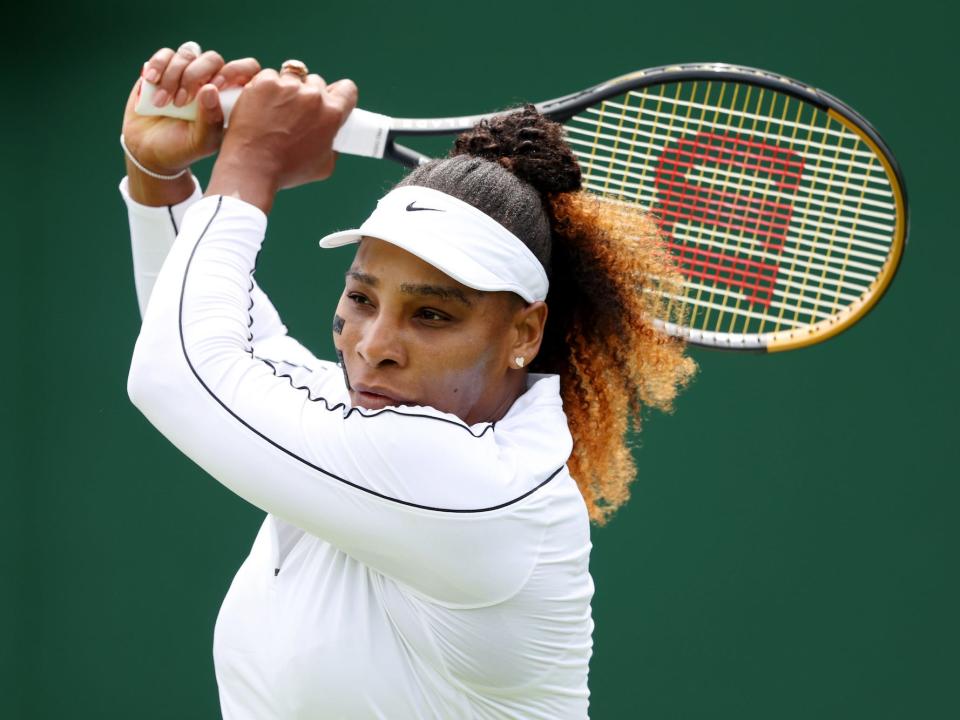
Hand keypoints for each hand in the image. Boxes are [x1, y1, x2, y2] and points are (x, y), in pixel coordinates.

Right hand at [122, 43, 260, 176]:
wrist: (149, 149)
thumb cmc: (183, 147)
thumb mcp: (201, 142)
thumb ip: (211, 120)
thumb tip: (210, 88)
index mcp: (229, 98)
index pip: (246, 70)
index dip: (234, 72)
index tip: (217, 86)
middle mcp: (212, 81)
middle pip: (213, 59)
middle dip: (194, 77)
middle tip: (181, 103)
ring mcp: (188, 72)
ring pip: (188, 54)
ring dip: (173, 76)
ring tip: (161, 103)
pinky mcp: (166, 67)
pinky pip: (166, 54)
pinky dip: (158, 66)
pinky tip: (151, 81)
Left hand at [206, 67, 357, 212]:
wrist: (252, 167)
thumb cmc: (287, 170)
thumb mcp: (323, 166)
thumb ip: (332, 146)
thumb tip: (331, 138)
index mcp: (332, 114)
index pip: (347, 89)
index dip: (339, 93)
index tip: (331, 97)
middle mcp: (314, 96)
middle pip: (316, 81)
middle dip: (308, 93)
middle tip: (295, 112)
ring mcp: (288, 87)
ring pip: (291, 77)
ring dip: (285, 89)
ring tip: (273, 110)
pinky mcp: (265, 82)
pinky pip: (268, 76)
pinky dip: (264, 87)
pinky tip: (259, 105)